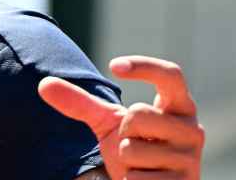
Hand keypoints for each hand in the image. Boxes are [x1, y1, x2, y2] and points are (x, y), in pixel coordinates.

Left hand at [38, 55, 204, 178]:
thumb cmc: (133, 148)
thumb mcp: (107, 123)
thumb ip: (80, 103)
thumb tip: (43, 84)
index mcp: (178, 107)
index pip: (171, 75)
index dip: (145, 66)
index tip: (113, 66)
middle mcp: (192, 129)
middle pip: (138, 114)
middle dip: (123, 132)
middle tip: (133, 144)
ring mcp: (191, 159)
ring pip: (133, 149)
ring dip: (126, 162)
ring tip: (140, 166)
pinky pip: (138, 178)